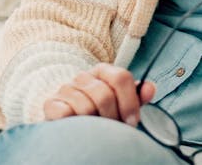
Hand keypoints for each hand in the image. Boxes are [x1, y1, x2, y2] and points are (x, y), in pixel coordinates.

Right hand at [42, 63, 156, 125]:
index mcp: (103, 71)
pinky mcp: (51, 104)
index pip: (121, 77)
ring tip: (97, 131)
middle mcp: (83, 76)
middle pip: (105, 95)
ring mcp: (66, 88)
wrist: (67, 119)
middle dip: (113, 117)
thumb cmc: (99, 111)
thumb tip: (150, 88)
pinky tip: (78, 127)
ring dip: (95, 124)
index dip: (130, 102)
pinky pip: (66, 115)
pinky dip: (75, 124)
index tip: (133, 121)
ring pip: (87, 107)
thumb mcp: (121, 102)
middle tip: (114, 130)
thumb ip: (137, 96)